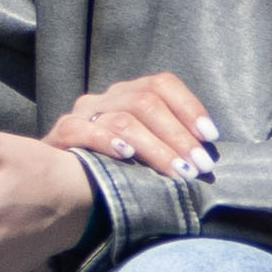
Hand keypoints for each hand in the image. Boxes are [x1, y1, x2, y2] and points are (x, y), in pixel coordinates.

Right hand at [43, 71, 218, 184]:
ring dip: (157, 148)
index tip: (210, 136)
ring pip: (122, 120)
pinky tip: (127, 155)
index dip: (189, 106)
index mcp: (128, 95)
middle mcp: (105, 99)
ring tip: (179, 173)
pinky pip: (80, 131)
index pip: (161, 84)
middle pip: (145, 102)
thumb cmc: (118, 169)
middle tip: (199, 166)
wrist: (68, 187)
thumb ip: (169, 145)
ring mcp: (82, 115)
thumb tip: (206, 156)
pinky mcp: (61, 135)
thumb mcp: (146, 151)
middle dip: (178, 135)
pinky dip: (106, 140)